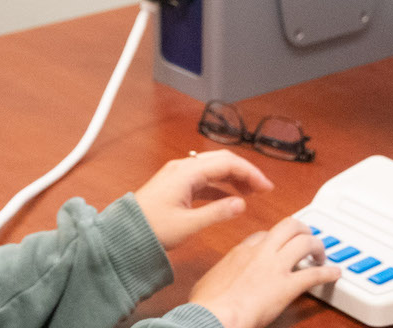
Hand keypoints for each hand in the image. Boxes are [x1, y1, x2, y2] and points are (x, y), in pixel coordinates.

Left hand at [134, 149, 272, 249]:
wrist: (125, 233)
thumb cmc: (151, 228)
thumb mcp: (189, 224)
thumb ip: (217, 212)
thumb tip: (241, 204)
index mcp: (186, 172)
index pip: (227, 163)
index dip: (250, 173)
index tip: (266, 187)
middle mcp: (182, 168)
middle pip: (221, 161)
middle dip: (244, 172)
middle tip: (263, 188)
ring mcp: (178, 175)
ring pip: (213, 168)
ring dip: (233, 178)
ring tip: (251, 193)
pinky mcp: (176, 184)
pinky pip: (204, 179)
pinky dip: (220, 185)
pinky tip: (230, 198)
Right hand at [189, 216, 341, 327]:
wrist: (215, 315)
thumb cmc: (208, 303)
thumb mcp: (208, 281)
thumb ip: (219, 275)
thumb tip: (216, 282)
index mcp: (240, 251)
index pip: (264, 234)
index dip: (276, 238)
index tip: (280, 246)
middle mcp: (260, 252)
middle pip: (288, 226)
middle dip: (302, 230)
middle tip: (308, 238)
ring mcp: (275, 267)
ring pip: (304, 242)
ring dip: (318, 246)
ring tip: (321, 255)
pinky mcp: (287, 286)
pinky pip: (314, 274)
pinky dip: (328, 273)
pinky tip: (335, 274)